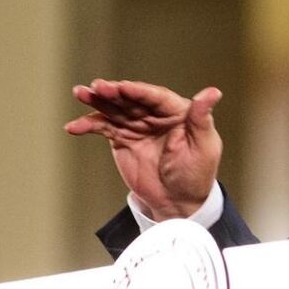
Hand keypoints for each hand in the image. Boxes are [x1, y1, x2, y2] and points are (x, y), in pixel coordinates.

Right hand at [65, 79, 222, 219]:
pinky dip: (88, 125)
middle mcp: (156, 115)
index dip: (139, 91)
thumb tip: (213, 92)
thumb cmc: (196, 174)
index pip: (157, 96)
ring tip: (81, 93)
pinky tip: (74, 127)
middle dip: (114, 92)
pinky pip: (104, 128)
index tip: (122, 87)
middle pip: (132, 99)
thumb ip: (202, 119)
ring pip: (115, 109)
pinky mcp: (123, 139)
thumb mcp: (204, 147)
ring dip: (97, 101)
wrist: (177, 201)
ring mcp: (138, 126)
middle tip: (98, 87)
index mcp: (179, 112)